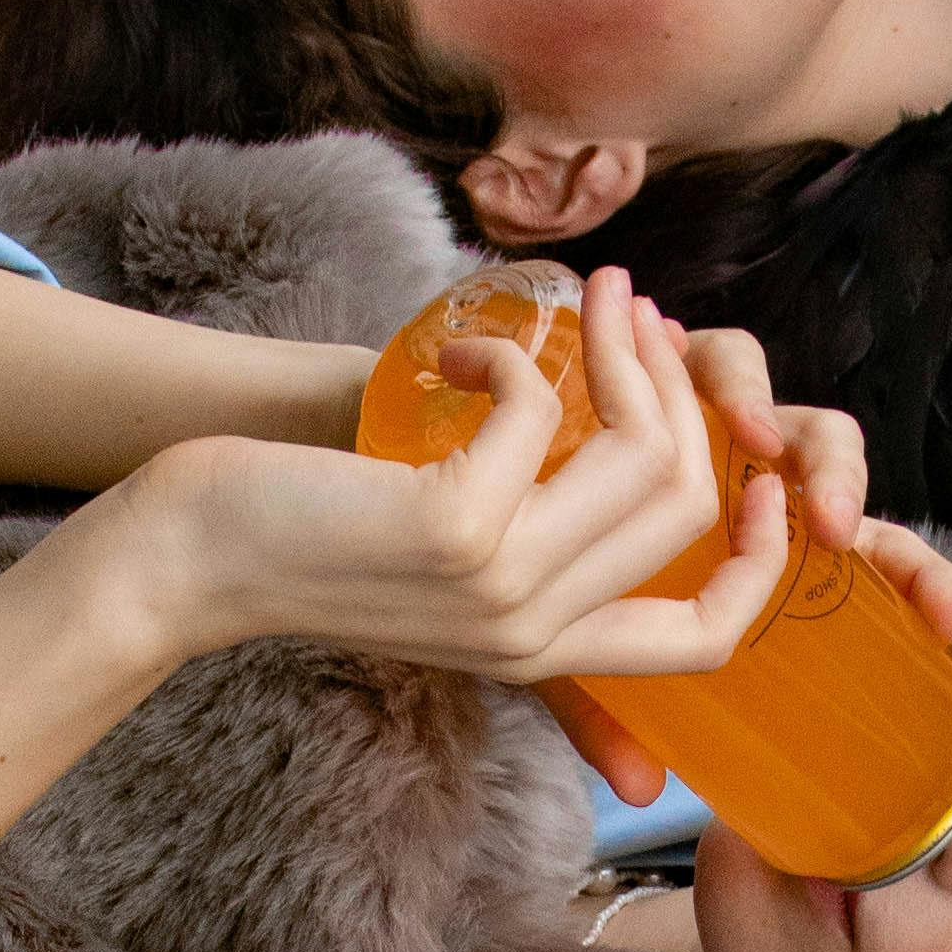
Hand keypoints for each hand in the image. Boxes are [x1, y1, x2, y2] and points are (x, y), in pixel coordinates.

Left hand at [116, 263, 800, 695]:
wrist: (191, 557)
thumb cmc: (306, 538)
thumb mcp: (439, 559)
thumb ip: (525, 539)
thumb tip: (606, 442)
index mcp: (545, 652)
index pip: (707, 637)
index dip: (760, 555)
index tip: (758, 467)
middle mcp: (534, 635)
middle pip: (688, 508)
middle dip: (676, 385)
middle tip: (629, 310)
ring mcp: (500, 589)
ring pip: (640, 455)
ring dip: (616, 348)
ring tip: (582, 299)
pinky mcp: (456, 530)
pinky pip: (541, 411)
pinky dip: (507, 353)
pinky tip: (453, 349)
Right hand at [518, 289, 951, 809]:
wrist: (489, 478)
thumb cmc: (553, 571)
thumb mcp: (574, 652)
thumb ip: (608, 714)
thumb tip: (643, 795)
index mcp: (778, 550)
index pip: (877, 561)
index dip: (922, 582)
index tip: (943, 623)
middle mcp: (768, 484)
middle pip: (845, 478)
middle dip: (851, 495)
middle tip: (831, 530)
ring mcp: (729, 423)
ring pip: (794, 414)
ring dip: (787, 429)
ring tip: (754, 446)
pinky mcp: (682, 367)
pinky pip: (722, 358)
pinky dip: (719, 374)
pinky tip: (688, 381)